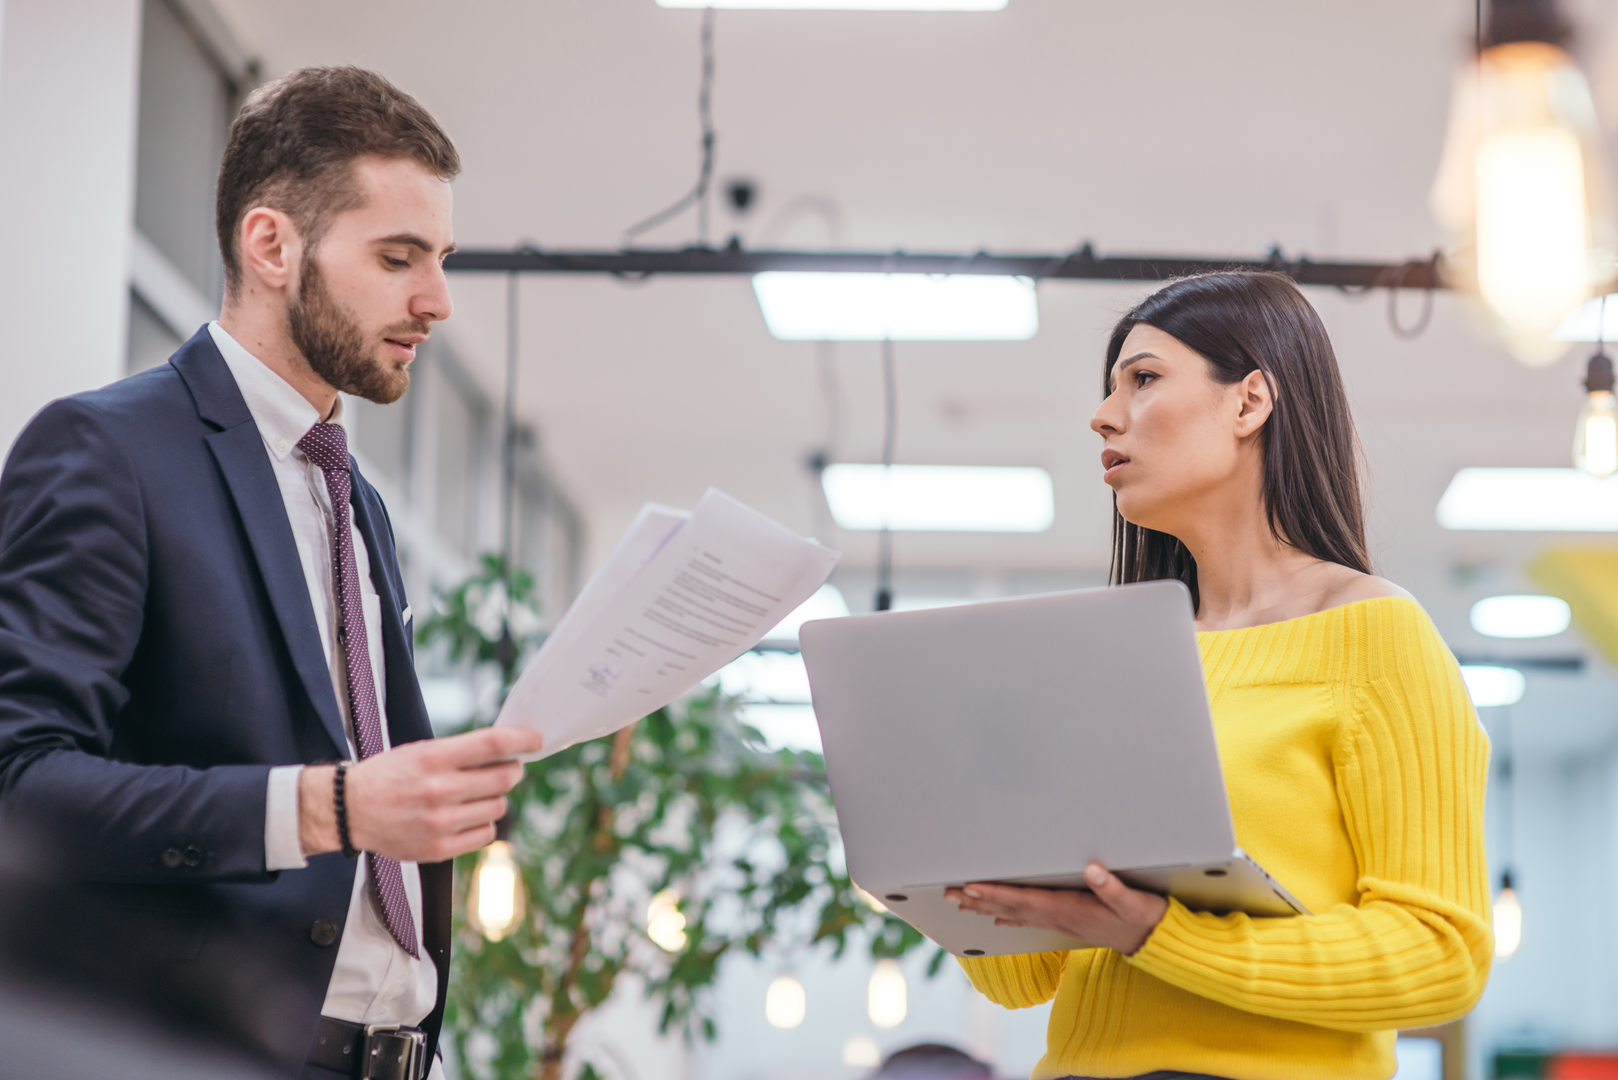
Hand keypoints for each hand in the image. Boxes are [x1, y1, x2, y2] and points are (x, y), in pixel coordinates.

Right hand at [298, 727, 543, 862]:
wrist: (351, 810)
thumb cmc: (390, 775)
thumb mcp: (421, 751)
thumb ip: (462, 752)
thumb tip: (509, 751)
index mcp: (434, 758)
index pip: (492, 745)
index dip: (522, 739)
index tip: (536, 739)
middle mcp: (439, 790)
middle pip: (505, 778)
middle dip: (512, 771)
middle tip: (505, 769)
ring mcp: (440, 822)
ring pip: (499, 807)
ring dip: (494, 798)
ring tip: (473, 795)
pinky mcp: (440, 848)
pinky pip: (486, 834)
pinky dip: (484, 823)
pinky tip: (467, 816)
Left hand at [945, 863, 1168, 954]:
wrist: (1153, 940)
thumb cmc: (1143, 917)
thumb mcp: (1132, 901)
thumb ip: (1112, 887)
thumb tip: (1093, 870)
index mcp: (1068, 908)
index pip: (1022, 900)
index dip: (995, 894)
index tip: (970, 888)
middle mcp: (1058, 917)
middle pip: (1009, 908)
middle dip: (978, 900)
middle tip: (949, 894)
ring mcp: (1060, 921)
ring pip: (1014, 914)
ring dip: (986, 908)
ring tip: (961, 902)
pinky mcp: (1066, 921)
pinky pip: (1027, 919)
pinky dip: (1008, 916)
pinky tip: (996, 918)